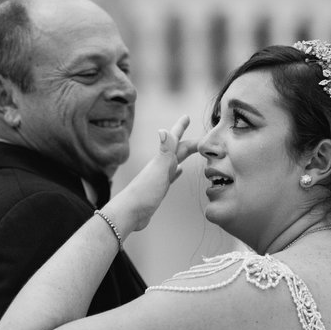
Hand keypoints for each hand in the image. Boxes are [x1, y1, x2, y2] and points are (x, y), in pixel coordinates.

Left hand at [106, 115, 196, 232]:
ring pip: (174, 162)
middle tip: (201, 137)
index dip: (180, 128)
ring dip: (182, 155)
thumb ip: (164, 151)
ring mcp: (159, 177)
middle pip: (177, 150)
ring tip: (191, 150)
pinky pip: (170, 176)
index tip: (186, 116)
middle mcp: (160, 166)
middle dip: (188, 142)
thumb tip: (163, 130)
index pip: (174, 141)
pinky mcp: (158, 189)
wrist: (129, 213)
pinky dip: (176, 172)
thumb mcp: (158, 170)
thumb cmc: (144, 192)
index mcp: (162, 160)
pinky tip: (179, 171)